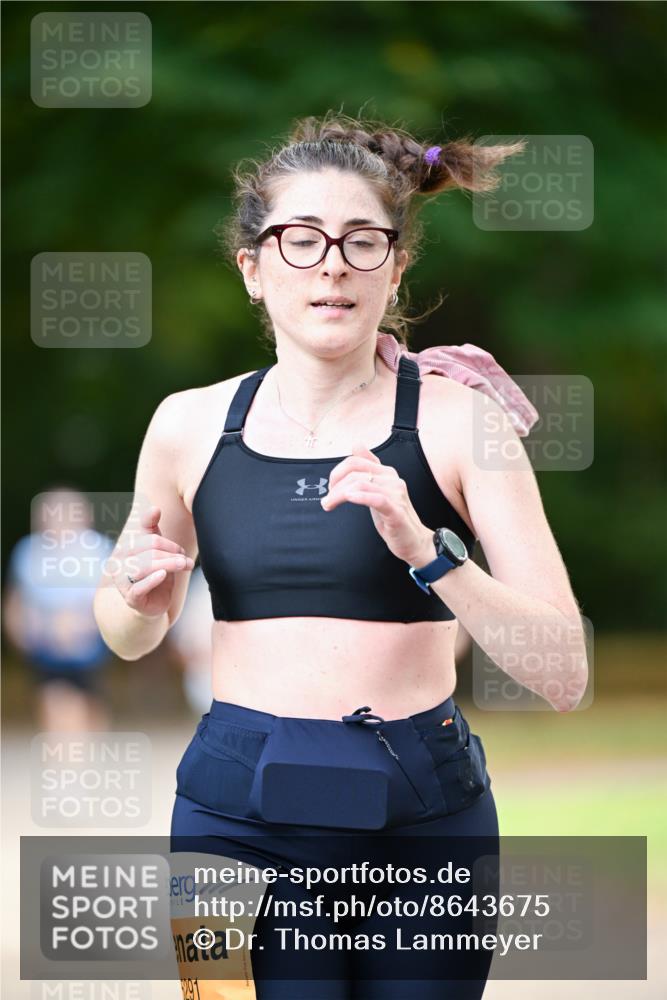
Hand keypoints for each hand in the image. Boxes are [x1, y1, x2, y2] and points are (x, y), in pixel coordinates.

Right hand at [109, 505, 193, 618]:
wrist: (153, 604)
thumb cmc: (155, 573)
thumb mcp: (155, 550)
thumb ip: (152, 528)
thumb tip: (154, 507)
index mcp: (125, 549)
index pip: (148, 539)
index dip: (168, 544)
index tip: (181, 551)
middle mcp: (119, 564)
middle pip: (149, 552)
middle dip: (172, 554)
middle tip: (186, 561)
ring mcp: (123, 581)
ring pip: (145, 567)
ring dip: (169, 565)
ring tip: (184, 566)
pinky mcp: (131, 598)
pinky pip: (139, 587)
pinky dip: (152, 580)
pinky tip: (163, 575)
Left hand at [320, 443, 435, 565]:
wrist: (413, 540)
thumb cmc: (393, 516)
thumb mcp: (377, 489)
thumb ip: (368, 468)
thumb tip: (357, 445)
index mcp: (386, 472)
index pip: (355, 461)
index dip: (337, 472)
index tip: (330, 488)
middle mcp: (392, 479)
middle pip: (355, 472)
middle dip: (335, 485)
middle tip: (327, 501)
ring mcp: (396, 495)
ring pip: (362, 484)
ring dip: (340, 495)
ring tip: (330, 505)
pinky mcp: (396, 512)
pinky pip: (377, 499)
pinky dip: (361, 497)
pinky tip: (349, 498)